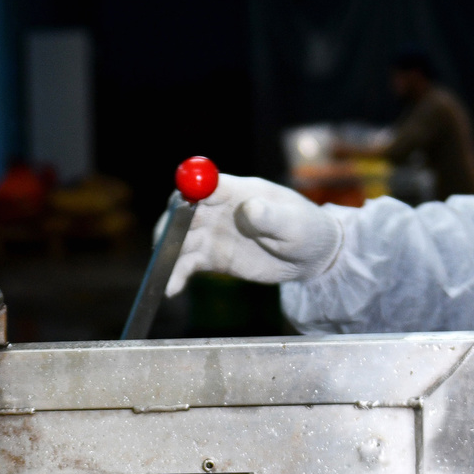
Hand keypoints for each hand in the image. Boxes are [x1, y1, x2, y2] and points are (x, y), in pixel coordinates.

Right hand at [165, 174, 343, 296]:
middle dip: (170, 226)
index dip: (190, 191)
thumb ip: (271, 217)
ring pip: (180, 239)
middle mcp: (219, 209)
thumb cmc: (307, 231)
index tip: (180, 205)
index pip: (205, 184)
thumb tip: (250, 209)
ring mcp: (213, 233)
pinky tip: (171, 288)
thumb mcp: (295, 224)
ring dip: (168, 254)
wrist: (310, 258)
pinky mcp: (212, 257)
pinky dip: (176, 274)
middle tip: (163, 247)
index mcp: (239, 191)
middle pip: (182, 211)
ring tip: (164, 276)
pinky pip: (187, 263)